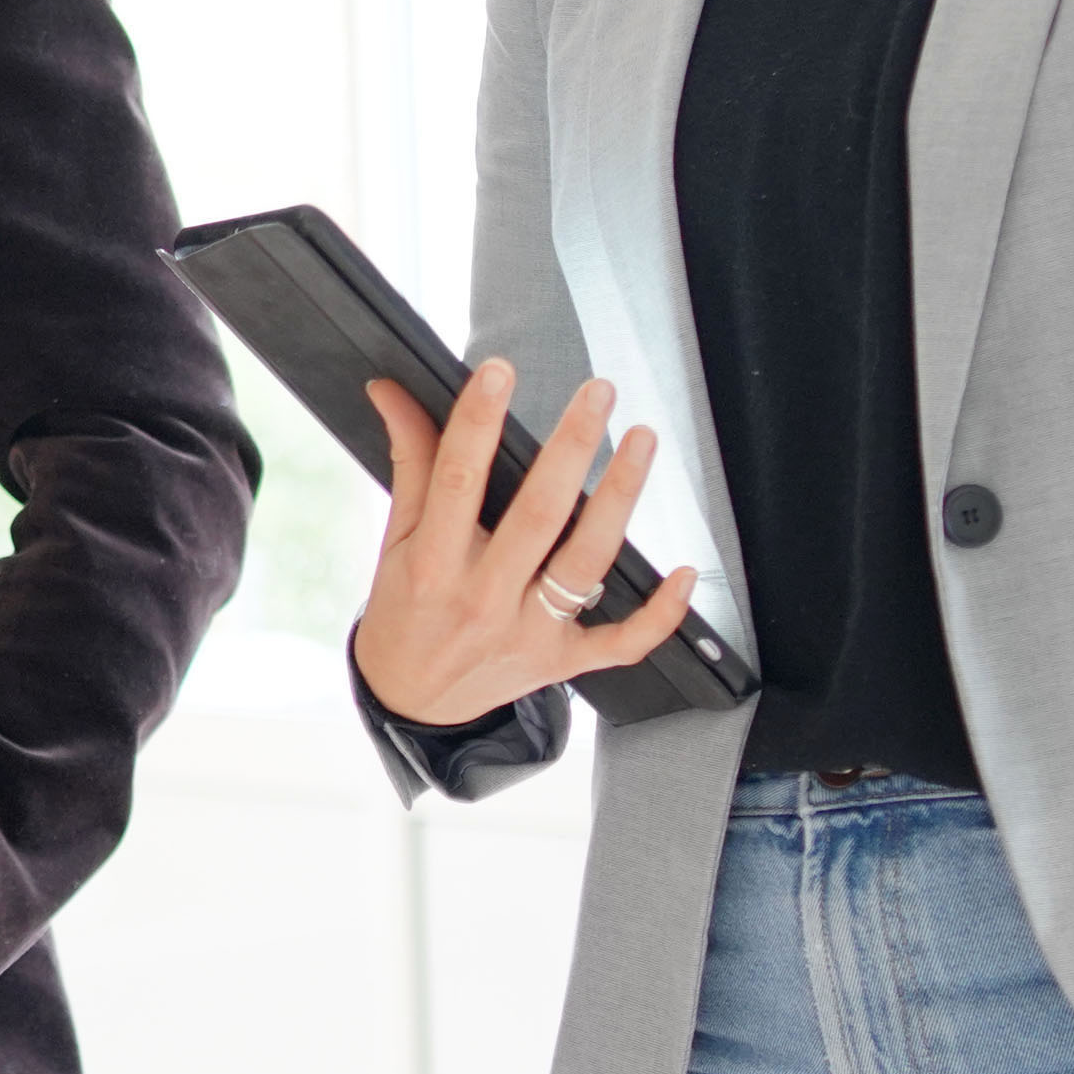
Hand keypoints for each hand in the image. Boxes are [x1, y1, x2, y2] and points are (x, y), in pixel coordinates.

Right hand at [348, 362, 705, 731]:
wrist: (412, 700)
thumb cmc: (406, 610)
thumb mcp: (395, 537)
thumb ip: (410, 463)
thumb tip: (393, 392)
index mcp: (433, 563)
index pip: (456, 481)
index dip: (477, 422)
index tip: (498, 373)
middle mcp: (484, 598)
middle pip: (539, 515)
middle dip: (570, 448)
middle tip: (597, 394)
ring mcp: (529, 632)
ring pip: (587, 562)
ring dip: (619, 499)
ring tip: (640, 441)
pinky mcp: (563, 660)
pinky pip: (622, 641)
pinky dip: (659, 613)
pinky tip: (681, 570)